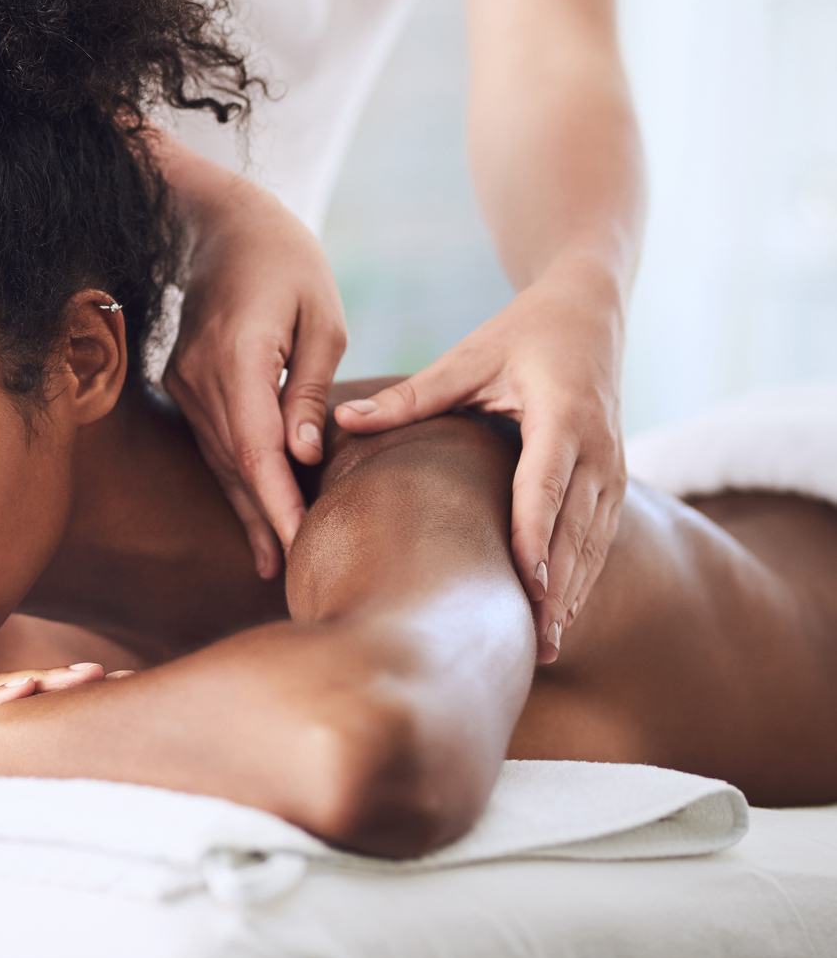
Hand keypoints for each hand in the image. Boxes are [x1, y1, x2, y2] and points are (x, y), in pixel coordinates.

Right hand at [162, 168, 347, 579]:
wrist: (217, 222)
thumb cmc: (285, 261)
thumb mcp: (320, 317)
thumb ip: (308, 388)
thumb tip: (301, 455)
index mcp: (236, 357)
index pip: (255, 448)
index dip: (276, 501)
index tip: (300, 542)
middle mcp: (198, 376)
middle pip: (232, 463)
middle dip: (264, 519)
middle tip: (293, 572)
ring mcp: (183, 380)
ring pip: (218, 458)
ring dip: (247, 506)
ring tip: (274, 560)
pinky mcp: (183, 381)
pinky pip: (212, 439)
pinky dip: (234, 476)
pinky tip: (252, 510)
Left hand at [333, 256, 625, 663]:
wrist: (593, 311)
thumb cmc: (523, 332)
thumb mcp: (468, 356)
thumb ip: (411, 395)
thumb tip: (342, 420)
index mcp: (563, 415)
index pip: (546, 485)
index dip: (536, 536)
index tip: (525, 582)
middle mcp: (598, 447)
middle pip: (576, 528)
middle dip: (556, 586)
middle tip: (531, 642)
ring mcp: (614, 466)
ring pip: (594, 541)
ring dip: (572, 592)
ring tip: (544, 646)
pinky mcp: (614, 479)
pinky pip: (600, 536)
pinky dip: (582, 576)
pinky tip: (559, 615)